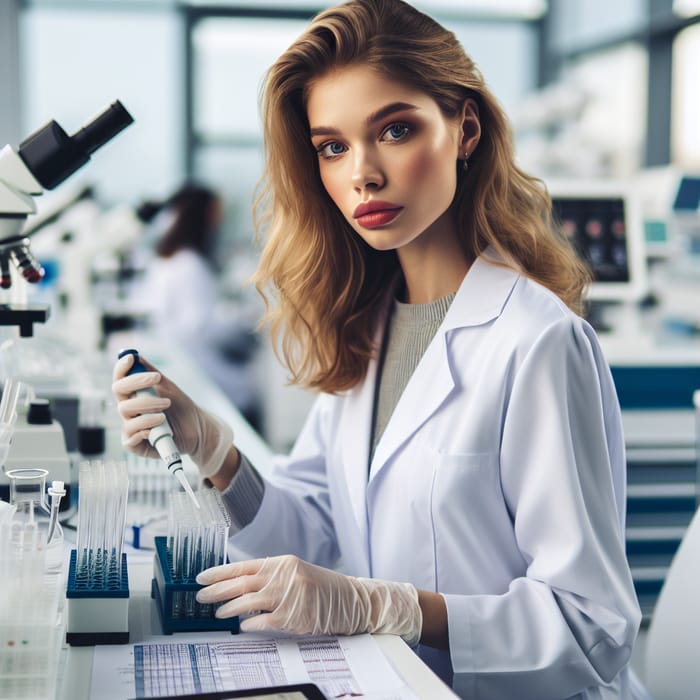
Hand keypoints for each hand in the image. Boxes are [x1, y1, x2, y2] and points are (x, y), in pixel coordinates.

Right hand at [112, 352, 232, 477]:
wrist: (197, 429)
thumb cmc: (181, 408)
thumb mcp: (168, 387)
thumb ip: (152, 373)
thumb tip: (136, 356)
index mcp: (134, 396)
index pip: (120, 380)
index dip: (121, 368)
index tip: (130, 358)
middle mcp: (129, 411)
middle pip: (119, 393)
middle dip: (138, 383)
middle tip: (159, 379)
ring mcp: (131, 427)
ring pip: (125, 412)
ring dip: (147, 407)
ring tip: (166, 408)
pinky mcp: (136, 445)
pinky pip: (130, 437)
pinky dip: (144, 428)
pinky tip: (158, 427)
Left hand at [195, 555, 422, 645]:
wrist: (351, 600)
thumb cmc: (321, 587)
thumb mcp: (295, 573)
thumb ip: (271, 576)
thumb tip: (240, 586)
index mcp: (282, 562)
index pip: (243, 566)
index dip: (219, 572)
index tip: (201, 578)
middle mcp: (283, 576)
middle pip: (240, 584)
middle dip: (216, 591)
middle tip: (199, 598)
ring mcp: (287, 596)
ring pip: (247, 603)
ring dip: (229, 609)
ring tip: (217, 613)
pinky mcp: (293, 617)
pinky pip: (263, 621)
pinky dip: (250, 624)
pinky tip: (242, 626)